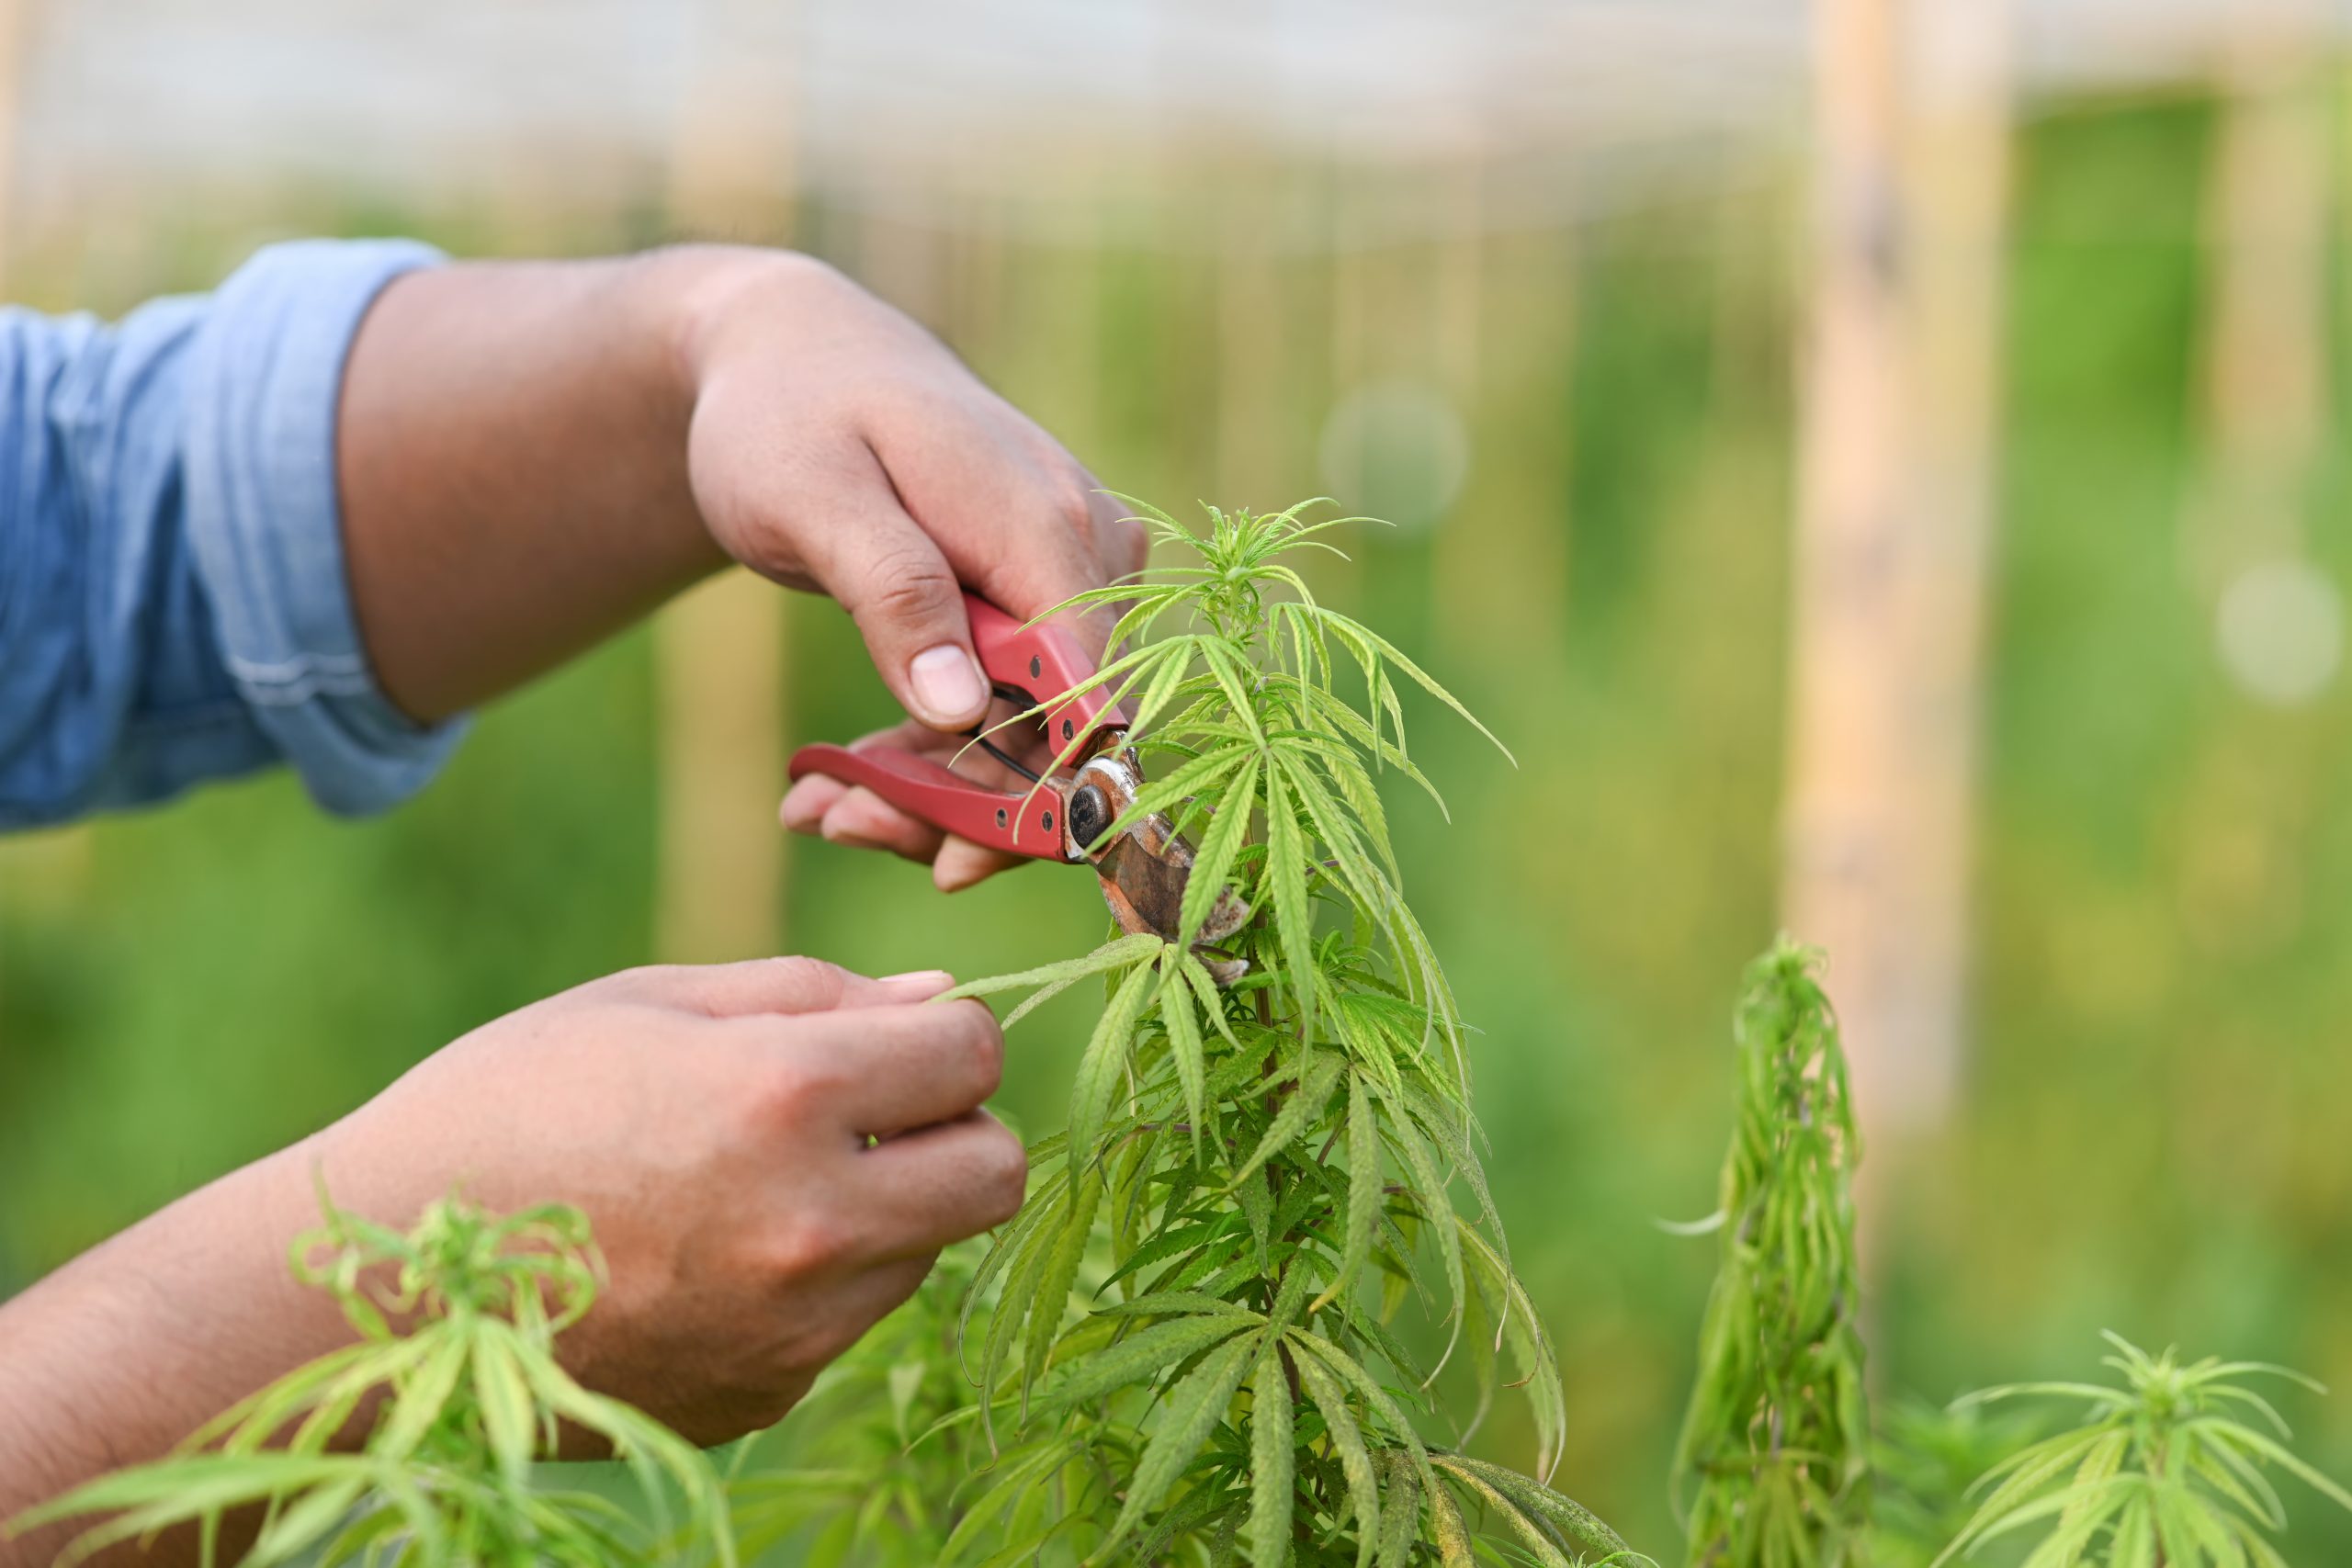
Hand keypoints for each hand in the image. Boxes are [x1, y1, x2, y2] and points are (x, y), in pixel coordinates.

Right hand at [314, 957, 1023, 1443]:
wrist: (373, 1287)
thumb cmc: (503, 1107)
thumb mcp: (649, 1004)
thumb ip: (813, 994)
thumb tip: (944, 1002)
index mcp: (787, 1095)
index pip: (972, 1055)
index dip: (946, 1034)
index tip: (897, 1038)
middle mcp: (813, 1223)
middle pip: (996, 1173)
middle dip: (956, 1130)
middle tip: (874, 1114)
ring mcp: (794, 1330)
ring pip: (925, 1250)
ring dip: (884, 1209)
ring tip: (751, 1184)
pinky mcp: (763, 1396)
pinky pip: (846, 1322)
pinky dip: (815, 1284)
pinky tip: (706, 1257)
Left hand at [339, 245, 1145, 888]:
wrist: (793, 355)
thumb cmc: (789, 417)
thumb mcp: (815, 501)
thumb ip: (896, 594)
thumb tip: (963, 707)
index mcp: (1050, 526)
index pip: (1094, 699)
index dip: (1034, 798)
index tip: (941, 858)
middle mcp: (1092, 550)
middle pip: (1067, 729)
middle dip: (959, 804)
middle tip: (836, 823)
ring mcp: (1077, 572)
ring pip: (1038, 728)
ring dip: (935, 789)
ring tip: (820, 806)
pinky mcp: (1046, 594)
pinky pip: (1012, 700)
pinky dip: (934, 750)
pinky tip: (845, 779)